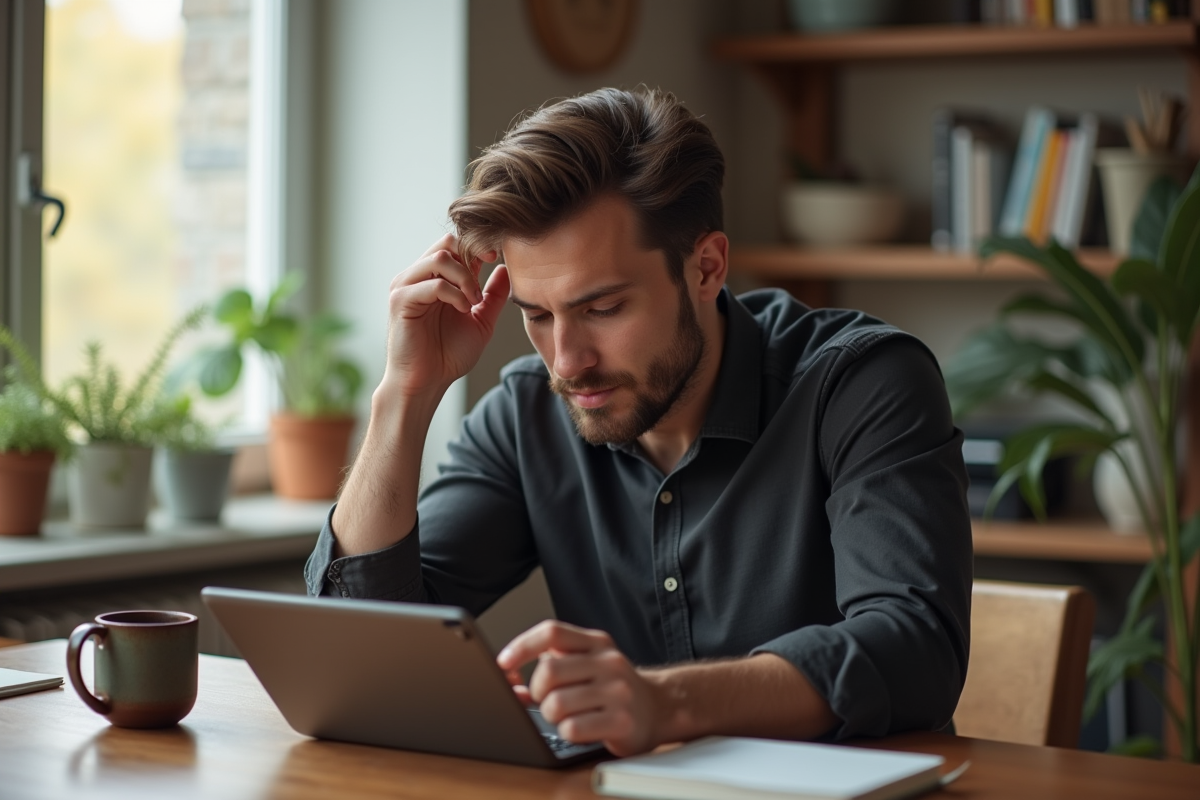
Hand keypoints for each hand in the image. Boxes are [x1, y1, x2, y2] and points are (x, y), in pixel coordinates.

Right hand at [384, 234, 509, 397]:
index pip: (455, 245)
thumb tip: (505, 269)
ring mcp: (406, 286)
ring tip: (474, 301)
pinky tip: (464, 309)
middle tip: (486, 279)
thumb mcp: (481, 321)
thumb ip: (493, 296)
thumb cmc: (449, 355)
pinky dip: (454, 294)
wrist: (427, 382)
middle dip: (472, 257)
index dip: (478, 247)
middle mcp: (418, 277)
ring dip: (464, 276)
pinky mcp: (400, 300)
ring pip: (439, 257)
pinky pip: (432, 284)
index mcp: (435, 278)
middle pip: (446, 242)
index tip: (496, 259)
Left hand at [496, 621, 660, 756]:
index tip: (505, 663)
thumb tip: (509, 679)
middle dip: (537, 693)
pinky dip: (567, 732)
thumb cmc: (613, 687)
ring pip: (556, 704)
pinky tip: (579, 728)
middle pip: (548, 672)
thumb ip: (551, 665)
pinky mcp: (622, 721)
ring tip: (564, 716)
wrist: (659, 708)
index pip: (552, 632)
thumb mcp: (587, 665)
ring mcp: (618, 691)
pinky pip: (573, 728)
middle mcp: (609, 662)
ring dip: (551, 716)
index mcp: (596, 643)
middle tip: (546, 700)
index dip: (522, 646)